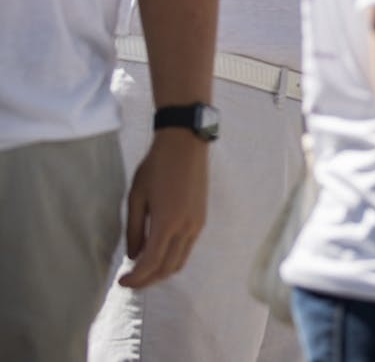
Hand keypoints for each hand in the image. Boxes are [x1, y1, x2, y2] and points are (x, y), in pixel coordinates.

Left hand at [119, 130, 208, 288]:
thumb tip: (134, 255)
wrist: (186, 145)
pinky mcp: (201, 219)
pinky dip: (171, 258)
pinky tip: (157, 252)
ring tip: (142, 270)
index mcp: (168, 223)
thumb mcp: (136, 197)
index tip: (121, 282)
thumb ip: (134, 230)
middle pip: (168, 268)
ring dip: (161, 271)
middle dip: (148, 280)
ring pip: (180, 261)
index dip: (135, 279)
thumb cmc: (156, 167)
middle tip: (130, 281)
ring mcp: (197, 224)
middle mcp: (187, 228)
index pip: (151, 264)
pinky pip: (187, 248)